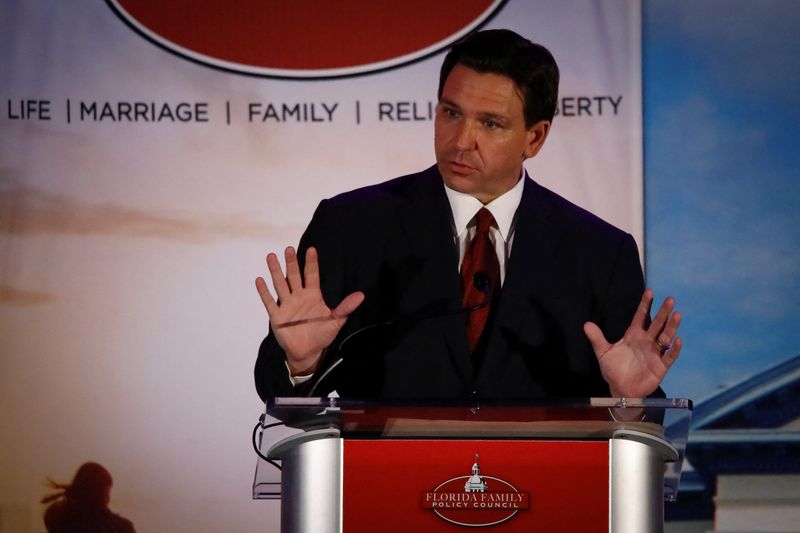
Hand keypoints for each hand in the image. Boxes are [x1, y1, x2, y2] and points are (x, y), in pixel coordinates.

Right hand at [255, 246, 363, 375]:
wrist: (308, 352)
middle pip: (294, 276)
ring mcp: (287, 305)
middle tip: (288, 249)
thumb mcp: (336, 320)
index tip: (312, 250)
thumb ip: (346, 307)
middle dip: (291, 263)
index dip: (311, 263)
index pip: (312, 275)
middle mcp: (298, 297)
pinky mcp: (277, 316)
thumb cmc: (322, 335)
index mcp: (313, 296)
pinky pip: (269, 302)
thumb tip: (361, 295)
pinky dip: (264, 292)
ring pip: (280, 284)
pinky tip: (260, 280)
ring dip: (276, 271)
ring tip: (271, 257)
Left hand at [583, 289, 681, 397]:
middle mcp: (646, 341)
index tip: (649, 292)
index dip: (645, 305)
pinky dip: (674, 349)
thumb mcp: (603, 353)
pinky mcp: (661, 366)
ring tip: (677, 314)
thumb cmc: (613, 370)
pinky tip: (677, 340)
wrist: (620, 389)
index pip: (641, 317)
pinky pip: (669, 356)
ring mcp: (655, 353)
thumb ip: (597, 338)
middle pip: (657, 324)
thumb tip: (586, 324)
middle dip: (663, 312)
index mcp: (634, 335)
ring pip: (665, 337)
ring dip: (671, 326)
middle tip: (670, 299)